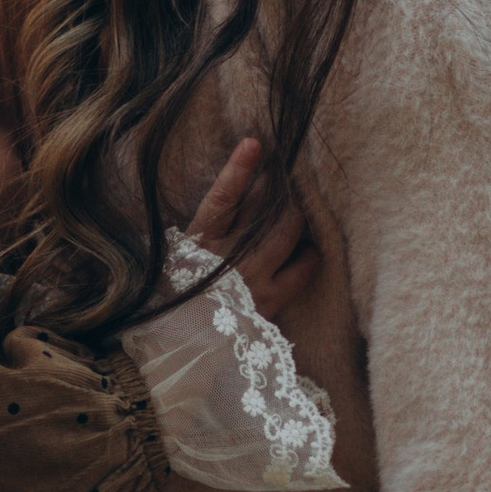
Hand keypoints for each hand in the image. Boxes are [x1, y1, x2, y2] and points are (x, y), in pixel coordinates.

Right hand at [182, 135, 316, 328]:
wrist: (182, 348)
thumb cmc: (180, 295)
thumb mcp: (179, 256)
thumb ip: (203, 226)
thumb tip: (226, 189)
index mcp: (198, 243)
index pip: (222, 197)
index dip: (239, 168)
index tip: (254, 143)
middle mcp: (227, 258)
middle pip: (266, 208)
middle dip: (282, 188)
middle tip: (289, 178)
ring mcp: (252, 279)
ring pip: (289, 231)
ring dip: (298, 214)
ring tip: (298, 208)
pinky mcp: (272, 301)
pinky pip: (304, 267)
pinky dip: (311, 252)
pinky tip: (309, 248)